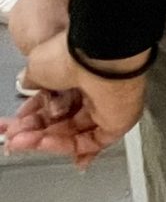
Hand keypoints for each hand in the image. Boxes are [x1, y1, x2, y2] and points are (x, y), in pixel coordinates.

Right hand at [5, 34, 147, 166]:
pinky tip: (43, 144)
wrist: (98, 56)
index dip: (30, 115)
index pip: (53, 101)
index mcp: (78, 73)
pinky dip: (64, 146)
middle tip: (13, 137)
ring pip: (72, 134)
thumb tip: (28, 85)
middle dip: (33, 131)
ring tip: (20, 142)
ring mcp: (106, 107)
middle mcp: (94, 90)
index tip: (13, 124)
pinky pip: (89, 142)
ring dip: (43, 141)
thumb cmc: (73, 54)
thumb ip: (32, 82)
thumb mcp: (38, 67)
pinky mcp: (117, 122)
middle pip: (60, 121)